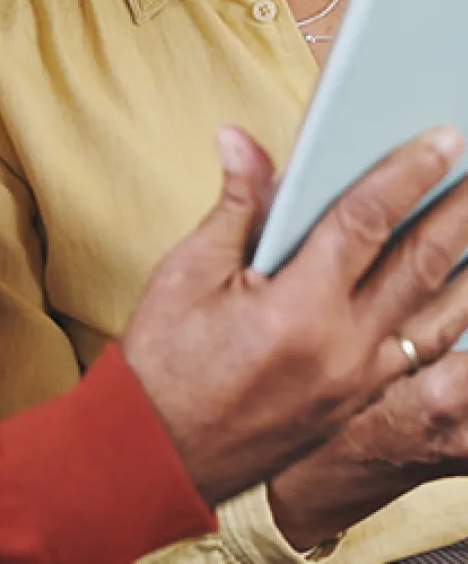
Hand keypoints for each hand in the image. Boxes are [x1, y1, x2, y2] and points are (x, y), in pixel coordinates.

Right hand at [120, 124, 467, 506]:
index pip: (367, 222)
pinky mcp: (359, 407)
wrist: (158, 455)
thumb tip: (240, 139)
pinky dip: (453, 325)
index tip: (442, 139)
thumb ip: (236, 205)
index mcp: (300, 310)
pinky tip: (462, 298)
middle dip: (457, 211)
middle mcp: (344, 350)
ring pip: (438, 318)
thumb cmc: (165, 361)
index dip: (407, 173)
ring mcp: (360, 385)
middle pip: (419, 265)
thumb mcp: (189, 271)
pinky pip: (425, 358)